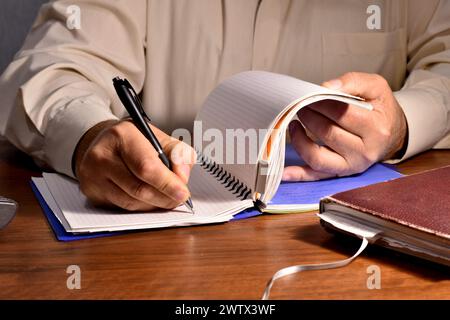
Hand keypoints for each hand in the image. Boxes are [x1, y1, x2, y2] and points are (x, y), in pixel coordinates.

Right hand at [74, 120, 194, 210]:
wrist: (105, 143)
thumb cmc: (135, 141)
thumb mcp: (160, 138)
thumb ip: (179, 154)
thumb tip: (182, 177)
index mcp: (122, 135)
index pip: (146, 167)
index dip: (167, 184)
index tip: (183, 193)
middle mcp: (102, 154)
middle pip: (138, 188)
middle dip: (164, 198)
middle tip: (179, 199)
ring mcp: (93, 175)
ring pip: (131, 202)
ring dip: (154, 205)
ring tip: (167, 199)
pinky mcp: (90, 191)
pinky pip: (121, 207)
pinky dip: (141, 207)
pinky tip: (149, 200)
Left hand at [283, 72, 406, 180]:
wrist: (392, 133)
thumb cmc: (380, 108)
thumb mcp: (375, 87)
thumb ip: (352, 82)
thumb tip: (326, 87)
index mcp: (376, 128)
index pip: (341, 113)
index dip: (321, 102)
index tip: (310, 93)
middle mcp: (365, 152)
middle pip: (327, 133)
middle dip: (309, 116)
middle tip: (300, 105)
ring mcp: (352, 166)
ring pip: (317, 156)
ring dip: (299, 139)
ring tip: (294, 123)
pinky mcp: (340, 173)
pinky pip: (316, 176)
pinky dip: (299, 175)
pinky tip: (284, 172)